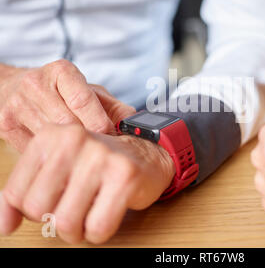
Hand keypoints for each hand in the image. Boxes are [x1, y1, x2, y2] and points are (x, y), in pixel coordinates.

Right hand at [0, 60, 134, 151]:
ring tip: (87, 156)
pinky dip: (54, 156)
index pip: (83, 100)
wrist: (13, 88)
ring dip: (72, 150)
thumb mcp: (88, 91)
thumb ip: (112, 107)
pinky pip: (37, 149)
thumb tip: (134, 123)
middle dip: (89, 140)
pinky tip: (65, 157)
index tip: (112, 137)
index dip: (100, 123)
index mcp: (61, 71)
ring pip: (52, 137)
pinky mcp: (6, 126)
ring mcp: (17, 105)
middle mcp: (36, 85)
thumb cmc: (60, 91)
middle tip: (103, 151)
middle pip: (68, 122)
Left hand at [0, 124, 174, 243]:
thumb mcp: (55, 170)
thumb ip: (23, 195)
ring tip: (91, 211)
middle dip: (56, 220)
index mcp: (51, 136)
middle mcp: (74, 140)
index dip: (36, 208)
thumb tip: (3, 226)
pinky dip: (100, 232)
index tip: (57, 197)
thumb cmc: (98, 165)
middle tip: (76, 205)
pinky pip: (98, 227)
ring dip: (79, 230)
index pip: (17, 194)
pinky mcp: (125, 175)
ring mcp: (101, 156)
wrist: (146, 154)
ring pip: (67, 223)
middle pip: (39, 210)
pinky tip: (108, 212)